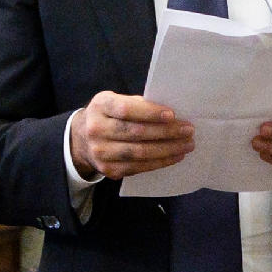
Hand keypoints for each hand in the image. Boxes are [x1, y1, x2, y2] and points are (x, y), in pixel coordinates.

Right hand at [71, 92, 195, 179]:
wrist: (82, 140)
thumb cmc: (108, 116)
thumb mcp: (115, 101)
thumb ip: (137, 104)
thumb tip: (171, 114)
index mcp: (100, 106)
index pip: (126, 110)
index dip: (150, 113)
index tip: (172, 115)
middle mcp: (96, 129)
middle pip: (136, 133)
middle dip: (166, 132)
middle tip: (188, 130)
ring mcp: (101, 152)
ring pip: (140, 153)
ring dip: (168, 149)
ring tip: (187, 145)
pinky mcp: (109, 170)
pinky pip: (139, 167)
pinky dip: (160, 162)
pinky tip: (175, 156)